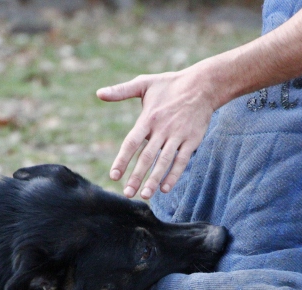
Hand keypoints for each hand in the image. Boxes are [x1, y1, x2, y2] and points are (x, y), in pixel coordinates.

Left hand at [97, 65, 218, 198]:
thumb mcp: (144, 83)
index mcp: (148, 118)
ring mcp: (178, 135)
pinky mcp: (192, 140)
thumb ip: (121, 91)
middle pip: (147, 157)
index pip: (132, 143)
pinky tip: (165, 188)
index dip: (122, 160)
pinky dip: (174, 175)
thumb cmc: (170, 85)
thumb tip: (98, 94)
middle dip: (137, 176)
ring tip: (145, 195)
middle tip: (127, 193)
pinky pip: (182, 161)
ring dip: (154, 179)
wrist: (203, 85)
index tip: (114, 176)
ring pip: (164, 161)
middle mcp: (162, 129)